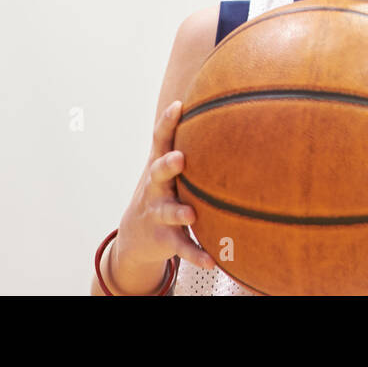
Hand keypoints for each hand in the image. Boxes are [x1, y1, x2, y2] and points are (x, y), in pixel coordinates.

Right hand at [114, 100, 217, 280]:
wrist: (136, 235)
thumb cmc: (164, 190)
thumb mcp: (170, 167)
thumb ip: (191, 142)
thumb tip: (231, 105)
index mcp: (159, 166)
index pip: (160, 140)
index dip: (167, 122)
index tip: (177, 105)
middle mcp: (155, 188)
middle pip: (157, 173)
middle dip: (167, 165)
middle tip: (179, 159)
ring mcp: (158, 213)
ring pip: (167, 211)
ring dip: (178, 212)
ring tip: (190, 214)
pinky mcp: (165, 239)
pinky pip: (182, 247)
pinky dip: (196, 254)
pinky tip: (213, 261)